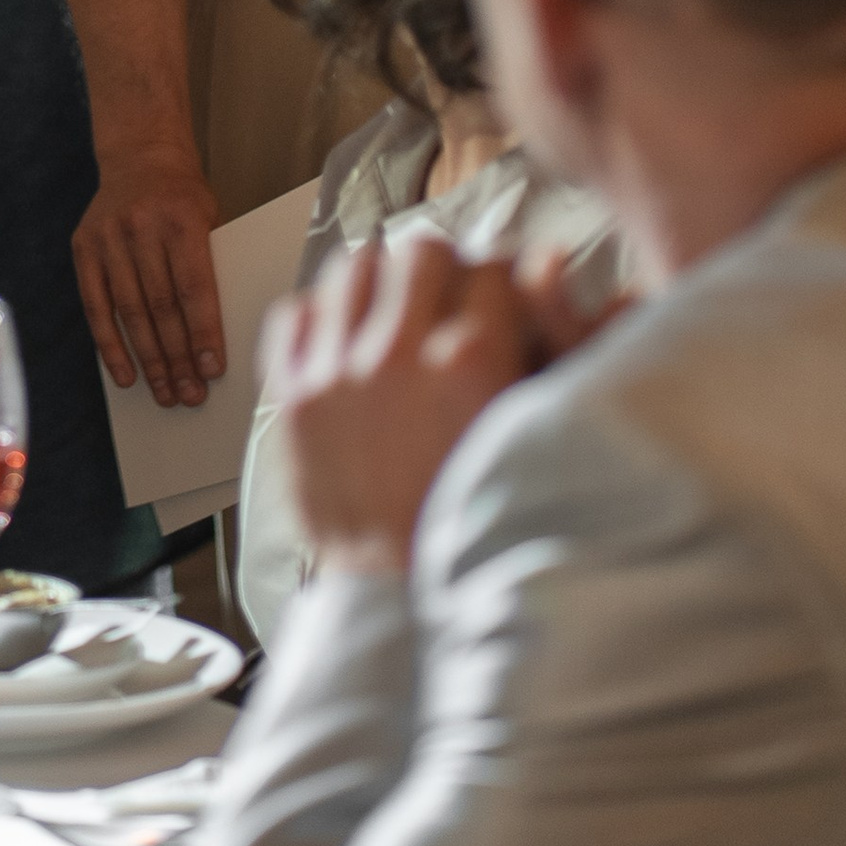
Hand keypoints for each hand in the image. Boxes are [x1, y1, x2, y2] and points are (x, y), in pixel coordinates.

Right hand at [74, 148, 224, 406]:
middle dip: (178, 357)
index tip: (212, 370)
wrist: (140, 155)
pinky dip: (110, 345)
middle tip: (190, 394)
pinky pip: (96, 306)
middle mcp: (142, 227)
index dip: (203, 333)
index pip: (194, 287)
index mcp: (182, 219)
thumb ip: (209, 266)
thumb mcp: (210, 217)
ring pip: (129, 312)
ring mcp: (108, 238)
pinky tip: (125, 373)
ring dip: (148, 359)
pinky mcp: (84, 248)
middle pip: (161, 306)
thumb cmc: (183, 196)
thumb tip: (213, 336)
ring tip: (165, 392)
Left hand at [270, 233, 539, 576]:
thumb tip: (549, 257)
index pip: (490, 267)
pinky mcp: (293, 397)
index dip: (500, 278)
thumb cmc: (475, 517)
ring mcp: (338, 373)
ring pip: (353, 267)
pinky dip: (319, 315)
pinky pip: (295, 312)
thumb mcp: (528, 427)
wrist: (399, 593)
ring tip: (393, 312)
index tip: (498, 295)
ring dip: (380, 281)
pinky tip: (343, 341)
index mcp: (471, 361)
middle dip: (442, 269)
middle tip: (446, 298)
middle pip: (421, 251)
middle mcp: (400, 355)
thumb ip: (552, 338)